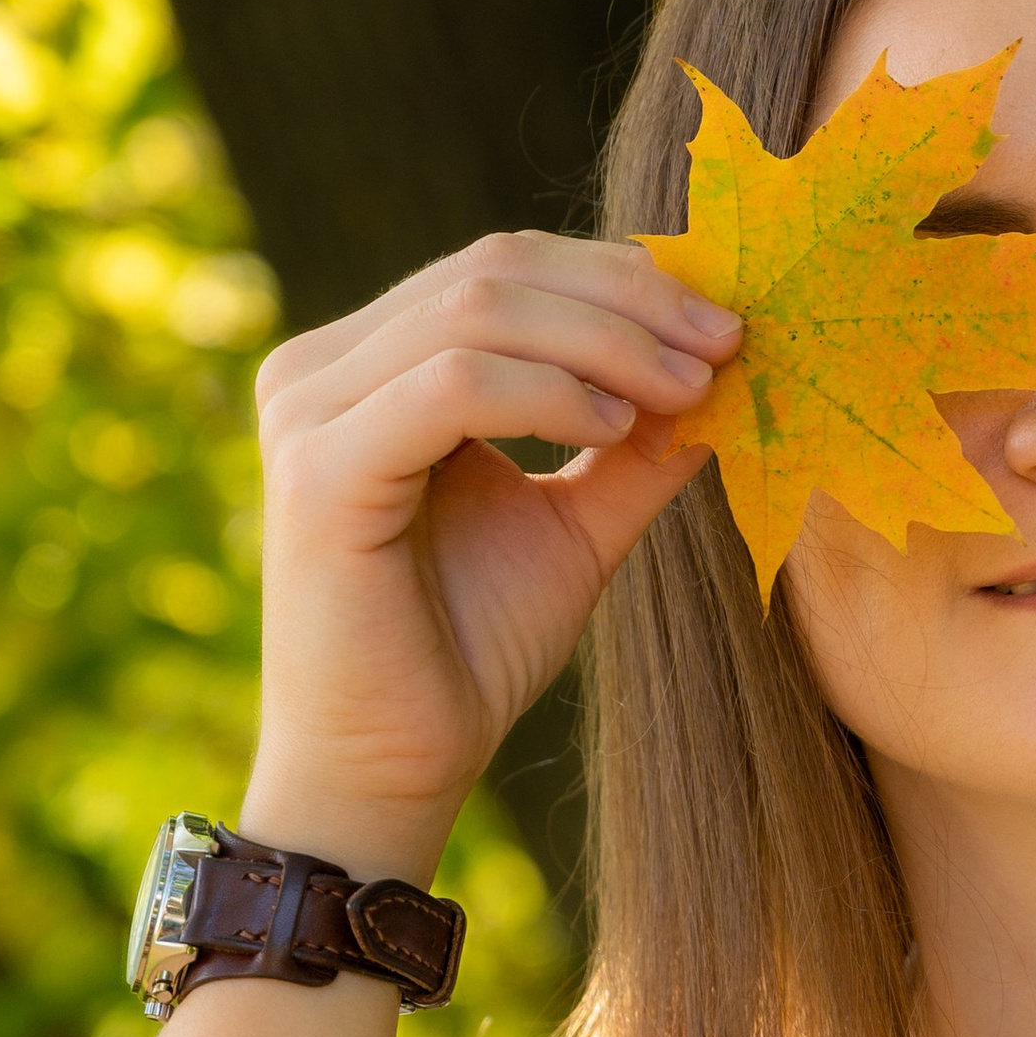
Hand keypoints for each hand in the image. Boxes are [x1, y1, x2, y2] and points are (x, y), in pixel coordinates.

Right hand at [242, 232, 736, 874]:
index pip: (504, 269)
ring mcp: (309, 412)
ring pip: (479, 312)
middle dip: (630, 299)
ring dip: (608, 342)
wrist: (396, 767)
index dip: (622, 278)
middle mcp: (322, 370)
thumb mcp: (578, 524)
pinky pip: (453, 386)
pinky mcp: (320, 471)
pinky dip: (550, 394)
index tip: (724, 321)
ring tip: (690, 389)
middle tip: (726, 341)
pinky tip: (616, 429)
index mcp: (370, 365)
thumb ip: (635, 446)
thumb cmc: (470, 649)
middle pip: (496, 271)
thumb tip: (719, 370)